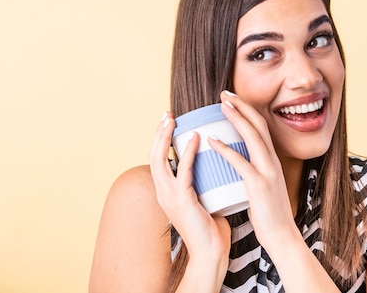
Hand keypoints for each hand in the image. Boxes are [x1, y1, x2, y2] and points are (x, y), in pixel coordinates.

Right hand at [149, 113, 230, 266]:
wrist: (211, 251)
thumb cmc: (210, 226)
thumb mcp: (201, 197)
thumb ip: (201, 181)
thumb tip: (213, 161)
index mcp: (166, 191)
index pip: (157, 160)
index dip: (160, 140)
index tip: (169, 121)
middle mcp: (162, 192)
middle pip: (153, 155)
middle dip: (158, 133)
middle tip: (167, 114)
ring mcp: (169, 196)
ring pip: (159, 160)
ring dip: (165, 137)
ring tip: (172, 120)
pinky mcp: (181, 200)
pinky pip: (183, 171)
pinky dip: (188, 152)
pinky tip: (195, 137)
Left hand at [208, 91, 301, 251]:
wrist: (281, 235)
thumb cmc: (268, 213)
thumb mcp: (264, 184)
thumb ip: (254, 170)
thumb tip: (238, 160)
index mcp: (272, 160)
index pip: (262, 127)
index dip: (248, 110)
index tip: (232, 98)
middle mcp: (272, 161)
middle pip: (259, 125)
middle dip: (242, 106)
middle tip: (224, 94)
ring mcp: (267, 171)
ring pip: (253, 137)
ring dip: (237, 118)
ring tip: (221, 106)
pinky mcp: (259, 185)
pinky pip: (241, 162)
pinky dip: (226, 149)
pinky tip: (212, 141)